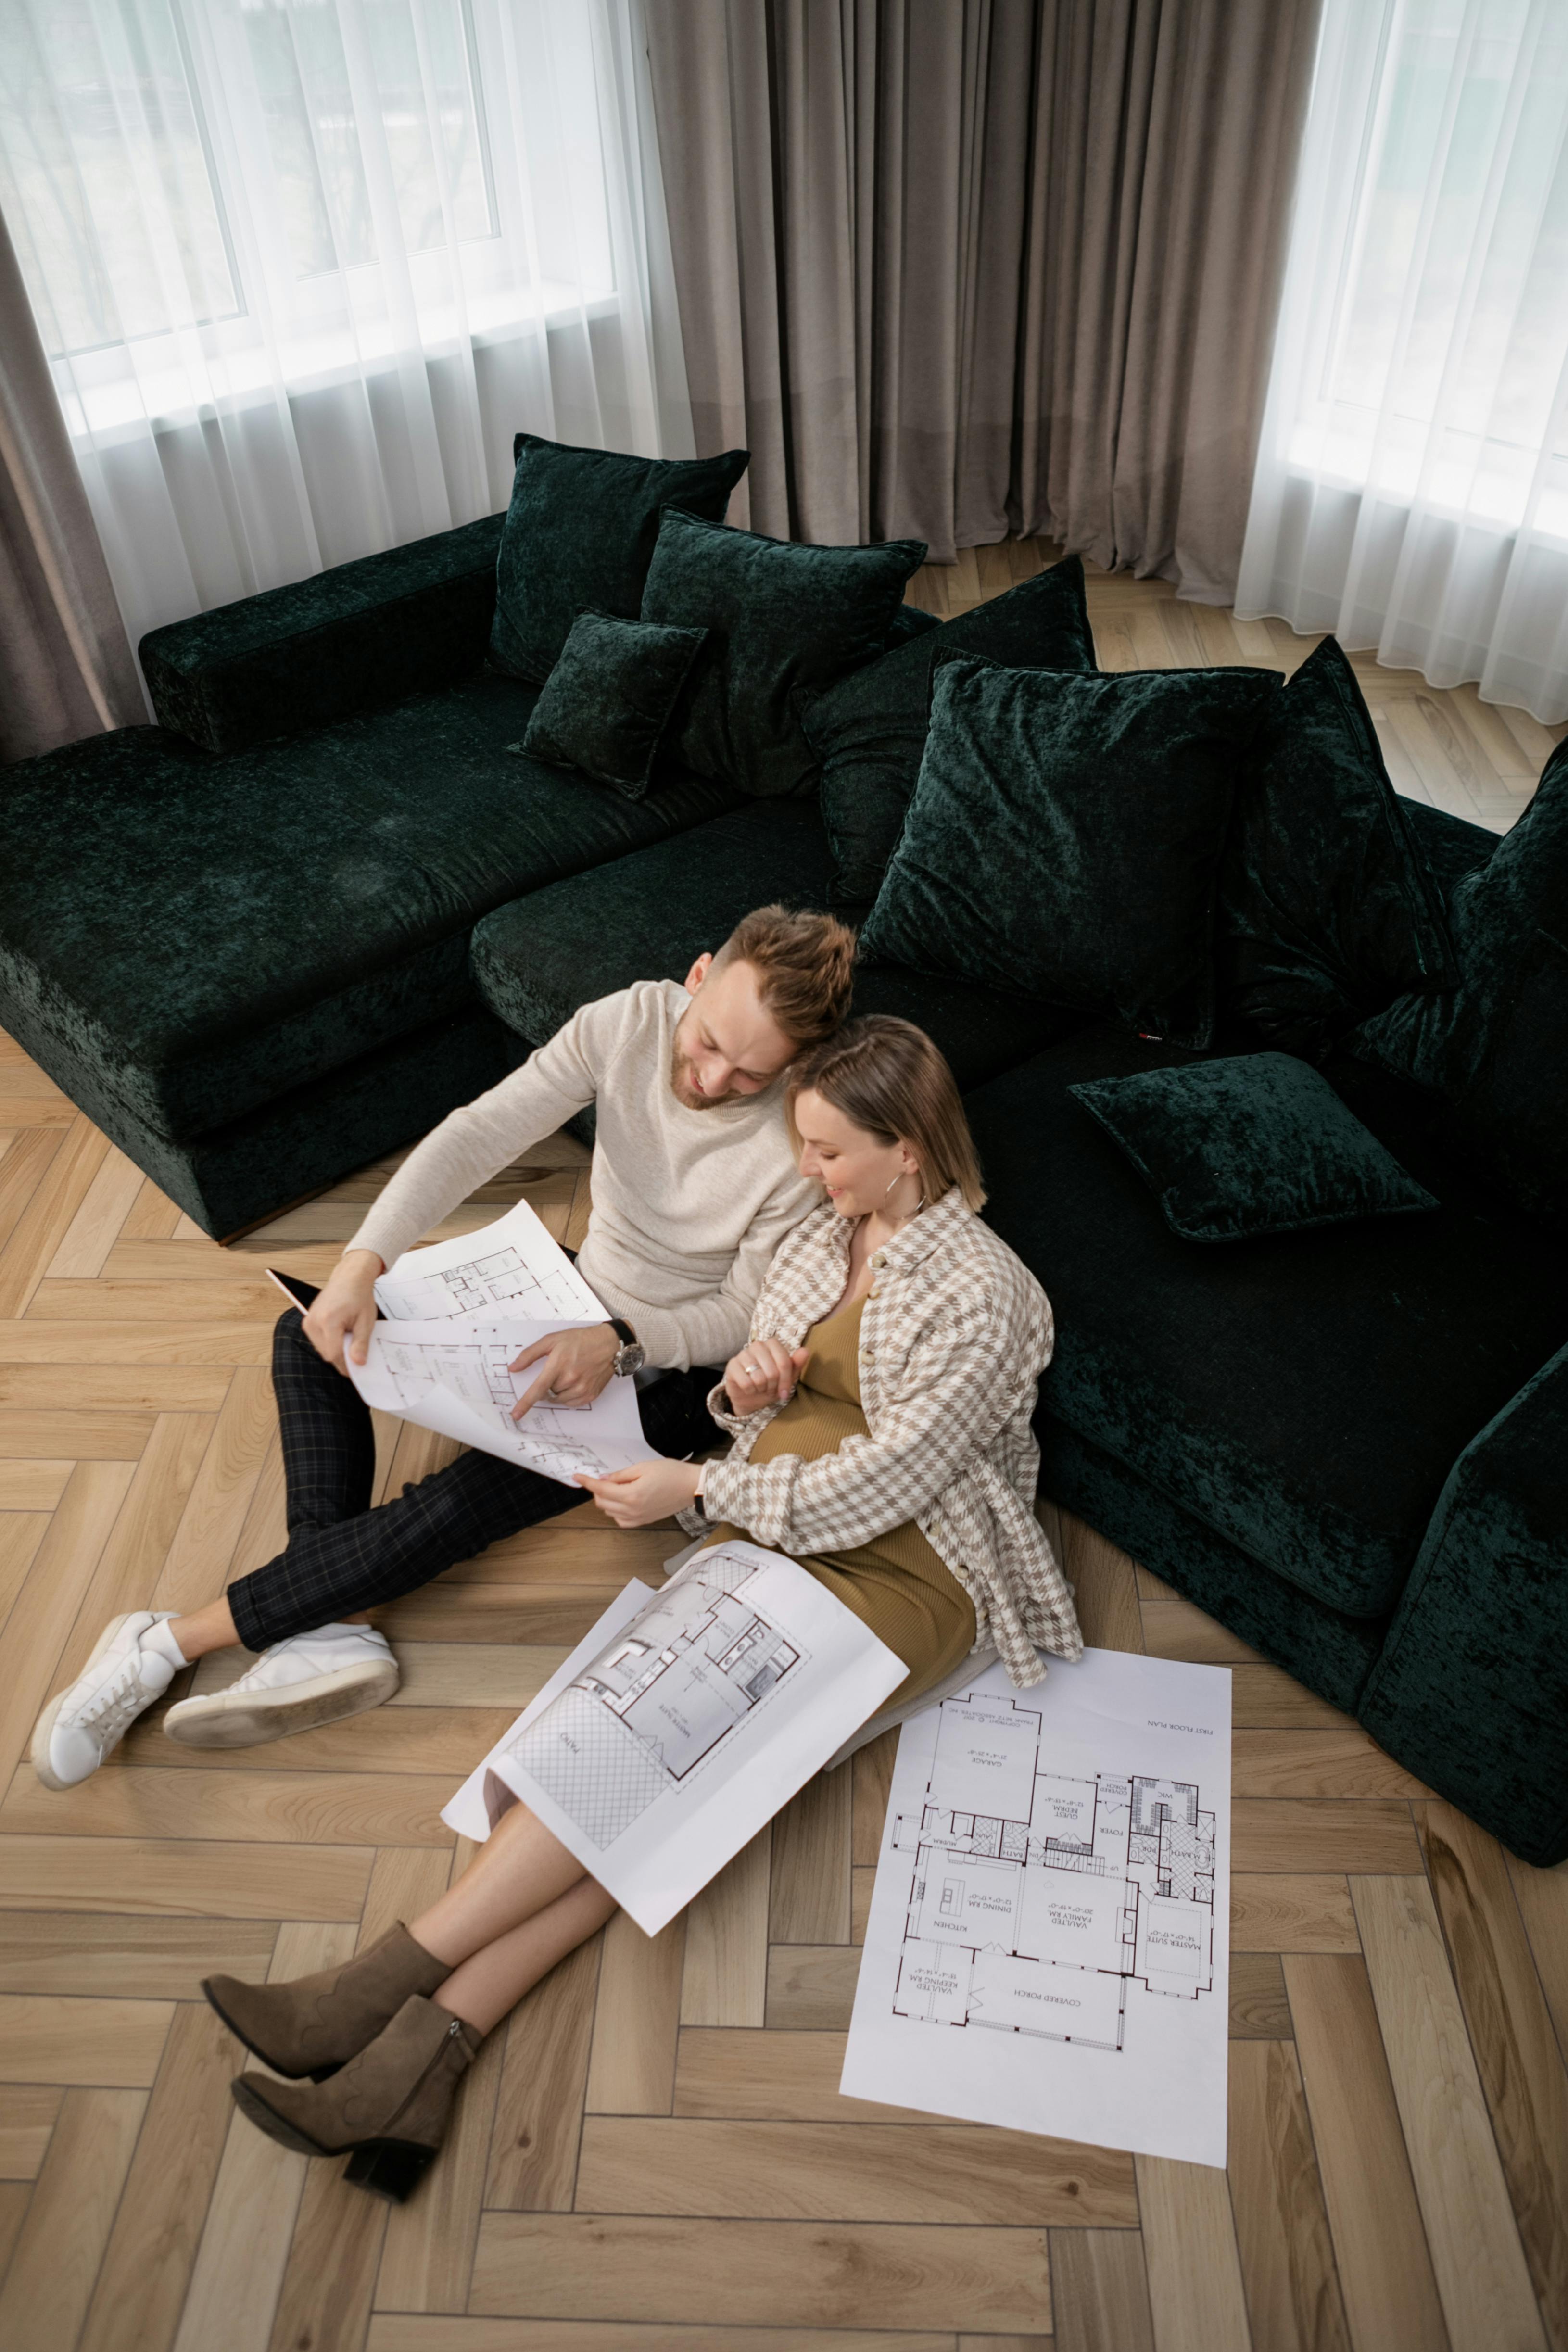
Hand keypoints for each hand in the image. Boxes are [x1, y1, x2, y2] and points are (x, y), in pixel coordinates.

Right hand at [302, 1249, 382, 1372]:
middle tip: (357, 1352)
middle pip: (327, 1354)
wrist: (349, 1278)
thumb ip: (360, 1344)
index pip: (334, 1354)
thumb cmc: (359, 1296)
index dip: (346, 1365)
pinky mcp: (307, 1322)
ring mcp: (308, 1321)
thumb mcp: (366, 1322)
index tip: (357, 1368)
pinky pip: (318, 1342)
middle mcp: (314, 1321)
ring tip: (349, 1336)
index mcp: (328, 1320)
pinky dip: (330, 1343)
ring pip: (322, 1349)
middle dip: (342, 1357)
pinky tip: (341, 1333)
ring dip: (336, 1350)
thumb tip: (358, 1363)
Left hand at [510, 1323, 619, 1417]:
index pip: (538, 1389)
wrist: (609, 1344)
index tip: (516, 1414)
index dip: (525, 1403)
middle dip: (548, 1384)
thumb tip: (513, 1368)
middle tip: (558, 1370)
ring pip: (559, 1400)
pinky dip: (568, 1395)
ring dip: (558, 1391)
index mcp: (558, 1365)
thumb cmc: (580, 1340)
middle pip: (548, 1394)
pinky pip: (571, 1403)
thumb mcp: (552, 1340)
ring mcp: (582, 1389)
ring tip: (568, 1374)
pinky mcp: (590, 1395)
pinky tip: (575, 1382)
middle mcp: (571, 1379)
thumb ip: (530, 1354)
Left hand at [576, 1459, 701, 1527]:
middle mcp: (632, 1510)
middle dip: (597, 1490)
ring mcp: (638, 1518)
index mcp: (631, 1495)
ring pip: (610, 1512)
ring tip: (616, 1487)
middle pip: (602, 1503)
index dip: (587, 1482)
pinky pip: (621, 1521)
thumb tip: (603, 1479)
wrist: (692, 1487)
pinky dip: (616, 1511)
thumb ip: (621, 1475)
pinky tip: (621, 1501)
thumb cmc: (671, 1473)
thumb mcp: (643, 1467)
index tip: (578, 1477)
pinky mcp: (644, 1521)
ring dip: (606, 1500)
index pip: (601, 1490)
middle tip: (604, 1478)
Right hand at [723, 1337, 807, 1415]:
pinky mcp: (731, 1366)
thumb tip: (805, 1351)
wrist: (751, 1396)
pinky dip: (750, 1390)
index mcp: (772, 1344)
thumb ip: (796, 1364)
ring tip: (760, 1387)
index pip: (784, 1362)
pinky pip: (746, 1383)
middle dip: (773, 1386)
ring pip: (759, 1378)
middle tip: (770, 1388)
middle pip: (772, 1372)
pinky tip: (749, 1388)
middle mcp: (757, 1345)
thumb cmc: (771, 1384)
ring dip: (761, 1389)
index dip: (786, 1381)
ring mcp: (743, 1354)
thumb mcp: (787, 1377)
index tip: (785, 1392)